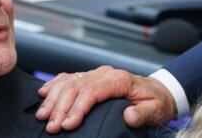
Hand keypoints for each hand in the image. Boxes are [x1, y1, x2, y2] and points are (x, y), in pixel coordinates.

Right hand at [36, 66, 177, 133]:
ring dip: (53, 98)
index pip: (92, 91)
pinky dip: (54, 85)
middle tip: (51, 127)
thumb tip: (128, 116)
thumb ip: (143, 114)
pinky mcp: (91, 78)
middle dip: (60, 107)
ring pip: (68, 81)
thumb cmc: (156, 101)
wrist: (159, 92)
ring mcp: (96, 74)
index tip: (68, 125)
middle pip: (76, 86)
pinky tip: (43, 95)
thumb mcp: (155, 110)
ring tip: (42, 116)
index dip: (78, 108)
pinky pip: (68, 77)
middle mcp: (105, 74)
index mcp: (119, 80)